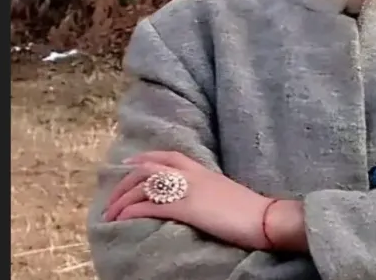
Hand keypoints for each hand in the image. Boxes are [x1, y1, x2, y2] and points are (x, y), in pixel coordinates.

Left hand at [102, 150, 272, 250]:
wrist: (264, 218)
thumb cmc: (250, 210)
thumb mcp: (224, 192)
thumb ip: (207, 190)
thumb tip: (196, 198)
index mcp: (202, 169)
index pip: (167, 156)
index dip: (145, 157)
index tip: (129, 162)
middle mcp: (191, 175)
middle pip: (148, 169)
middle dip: (125, 181)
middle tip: (112, 198)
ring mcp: (187, 190)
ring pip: (144, 187)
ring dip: (122, 199)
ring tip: (111, 213)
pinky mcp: (185, 208)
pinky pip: (150, 206)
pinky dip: (132, 211)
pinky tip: (123, 218)